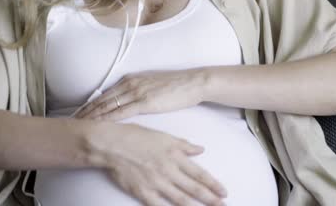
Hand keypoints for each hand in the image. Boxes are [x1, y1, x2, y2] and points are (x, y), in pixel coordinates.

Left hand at [74, 68, 206, 120]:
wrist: (192, 82)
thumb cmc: (175, 86)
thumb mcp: (151, 85)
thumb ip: (137, 92)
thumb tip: (127, 102)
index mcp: (129, 80)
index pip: (104, 94)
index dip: (90, 105)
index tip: (78, 113)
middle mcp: (129, 84)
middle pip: (101, 100)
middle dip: (85, 112)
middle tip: (71, 121)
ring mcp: (136, 92)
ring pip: (108, 106)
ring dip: (92, 116)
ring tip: (79, 125)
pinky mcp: (145, 102)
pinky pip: (121, 112)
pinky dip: (108, 119)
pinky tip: (99, 125)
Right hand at [89, 121, 227, 205]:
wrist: (111, 144)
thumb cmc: (135, 136)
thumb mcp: (163, 136)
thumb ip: (183, 145)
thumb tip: (200, 149)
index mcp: (175, 156)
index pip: (199, 174)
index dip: (213, 184)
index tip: (224, 192)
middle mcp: (169, 171)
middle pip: (194, 189)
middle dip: (211, 200)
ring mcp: (156, 183)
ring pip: (181, 200)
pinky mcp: (143, 192)